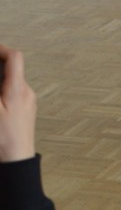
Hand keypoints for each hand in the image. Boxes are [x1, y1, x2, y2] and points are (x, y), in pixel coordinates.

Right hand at [0, 45, 37, 162]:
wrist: (16, 160)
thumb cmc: (4, 139)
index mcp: (18, 89)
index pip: (15, 58)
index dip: (2, 49)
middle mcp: (26, 92)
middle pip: (12, 69)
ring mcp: (28, 101)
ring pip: (11, 82)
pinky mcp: (25, 110)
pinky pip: (13, 94)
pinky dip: (2, 91)